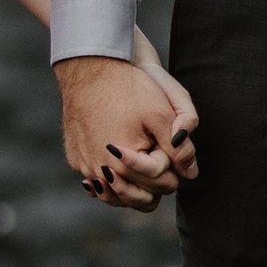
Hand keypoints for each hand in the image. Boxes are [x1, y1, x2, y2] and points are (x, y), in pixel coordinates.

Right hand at [60, 52, 198, 211]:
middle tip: (160, 160)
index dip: (174, 170)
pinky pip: (97, 180)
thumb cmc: (128, 89)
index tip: (170, 151)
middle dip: (154, 182)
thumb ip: (179, 148)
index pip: (162, 186)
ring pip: (116, 195)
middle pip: (139, 198)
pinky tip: (120, 162)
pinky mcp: (75, 158)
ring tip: (144, 166)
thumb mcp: (161, 115)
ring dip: (131, 187)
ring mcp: (84, 167)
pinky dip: (110, 177)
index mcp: (124, 166)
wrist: (89, 68)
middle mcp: (100, 173)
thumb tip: (192, 175)